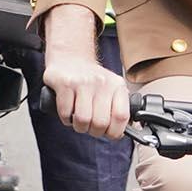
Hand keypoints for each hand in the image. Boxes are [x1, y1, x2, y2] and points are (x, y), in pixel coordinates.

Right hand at [40, 20, 130, 140]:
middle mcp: (102, 82)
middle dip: (94, 131)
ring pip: (82, 120)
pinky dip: (66, 118)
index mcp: (117, 86)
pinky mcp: (65, 84)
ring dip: (79, 126)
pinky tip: (69, 111)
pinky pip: (65, 113)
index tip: (109, 133)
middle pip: (100, 123)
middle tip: (91, 126)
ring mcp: (83, 82)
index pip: (121, 117)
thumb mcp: (112, 88)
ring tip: (79, 120)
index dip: (114, 132)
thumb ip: (120, 108)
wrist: (70, 57)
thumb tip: (126, 130)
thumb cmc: (92, 79)